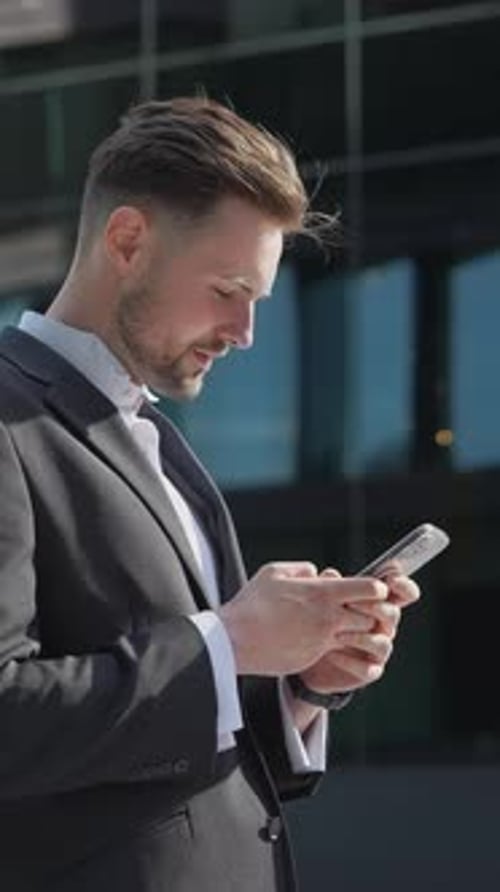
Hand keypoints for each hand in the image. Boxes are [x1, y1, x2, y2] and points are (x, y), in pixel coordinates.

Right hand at [218, 562, 388, 676]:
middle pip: (371, 616)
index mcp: (322, 592)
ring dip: (358, 630)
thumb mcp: (273, 572)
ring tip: (348, 624)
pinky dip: (341, 645)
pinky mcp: (315, 656)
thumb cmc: (252, 603)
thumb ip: (301, 569)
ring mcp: (323, 640)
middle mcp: (328, 617)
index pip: (369, 589)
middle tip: (364, 608)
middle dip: (371, 612)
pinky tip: (330, 639)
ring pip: (359, 636)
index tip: (372, 588)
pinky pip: (340, 651)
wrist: (235, 639)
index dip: (376, 588)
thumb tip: (316, 572)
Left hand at [298, 569, 419, 694]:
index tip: (393, 579)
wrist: (311, 656)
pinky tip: (331, 653)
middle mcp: (384, 627)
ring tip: (336, 634)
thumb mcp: (326, 600)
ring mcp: (378, 652)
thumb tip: (331, 574)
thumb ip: (332, 587)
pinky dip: (350, 661)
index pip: (402, 594)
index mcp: (379, 605)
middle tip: (350, 605)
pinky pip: (367, 669)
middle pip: (393, 615)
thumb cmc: (324, 620)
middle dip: (374, 608)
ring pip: (383, 644)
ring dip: (360, 637)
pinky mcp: (368, 671)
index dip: (404, 586)